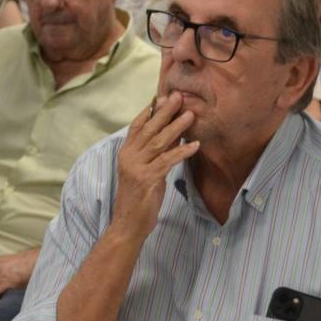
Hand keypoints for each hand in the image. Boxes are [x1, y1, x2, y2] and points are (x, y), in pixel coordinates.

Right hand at [111, 93, 198, 241]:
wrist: (128, 224)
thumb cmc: (138, 199)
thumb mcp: (145, 172)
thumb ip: (155, 155)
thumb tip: (172, 137)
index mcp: (126, 153)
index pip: (136, 127)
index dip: (149, 111)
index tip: (162, 96)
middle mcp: (128, 157)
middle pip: (149, 129)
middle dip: (165, 111)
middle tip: (178, 96)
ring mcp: (136, 167)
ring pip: (158, 142)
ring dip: (176, 127)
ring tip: (190, 115)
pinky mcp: (146, 180)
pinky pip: (166, 161)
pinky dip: (181, 152)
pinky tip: (194, 145)